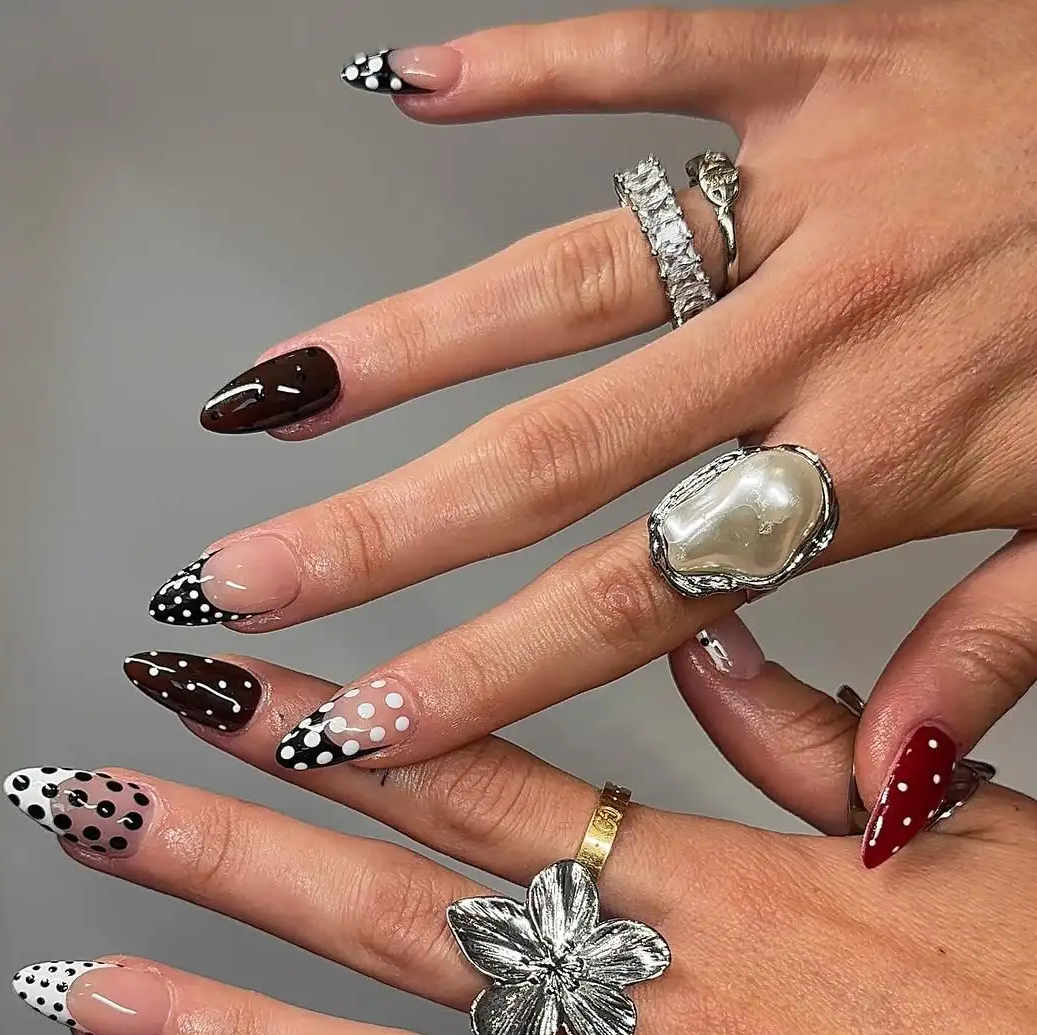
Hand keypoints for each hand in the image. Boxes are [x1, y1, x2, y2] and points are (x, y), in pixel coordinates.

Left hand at [7, 646, 1036, 1034]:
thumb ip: (806, 740)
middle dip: (233, 854)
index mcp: (736, 899)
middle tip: (91, 799)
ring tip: (96, 995)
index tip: (215, 678)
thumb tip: (696, 637)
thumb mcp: (966, 840)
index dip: (333, 730)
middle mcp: (677, 1029)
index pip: (483, 787)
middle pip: (407, 924)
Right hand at [151, 0, 1036, 867]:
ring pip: (569, 275)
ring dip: (405, 343)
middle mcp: (819, 330)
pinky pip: (657, 44)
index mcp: (884, 458)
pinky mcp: (826, 51)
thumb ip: (986, 658)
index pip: (634, 600)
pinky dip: (535, 63)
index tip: (356, 722)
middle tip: (242, 583)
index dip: (482, 672)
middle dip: (383, 535)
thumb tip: (884, 788)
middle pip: (557, 455)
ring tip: (271, 401)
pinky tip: (414, 85)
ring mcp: (811, 185)